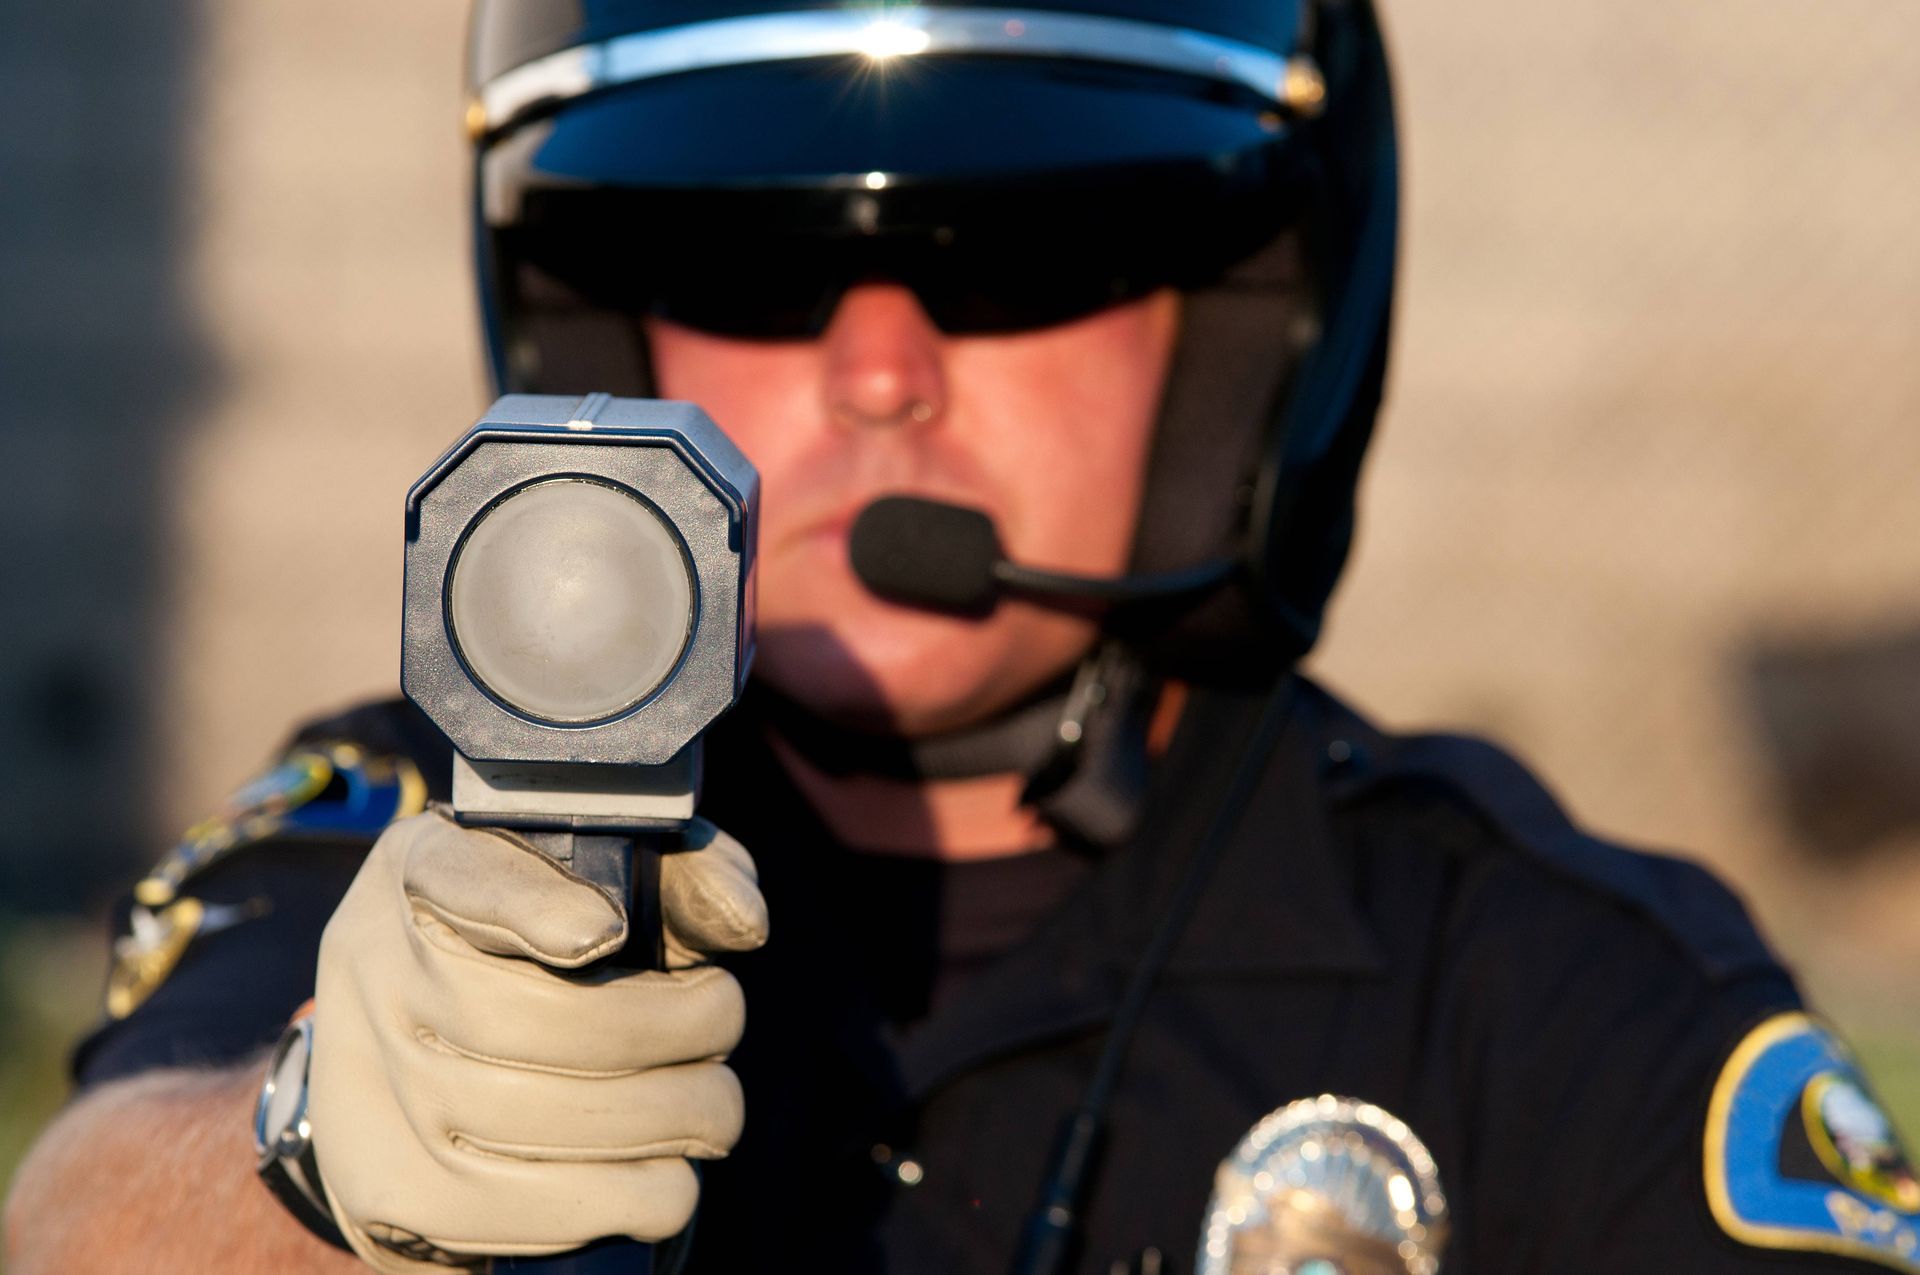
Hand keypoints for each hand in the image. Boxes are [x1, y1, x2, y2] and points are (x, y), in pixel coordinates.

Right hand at [307, 809, 766, 1271]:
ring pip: (524, 1120)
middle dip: (661, 1027)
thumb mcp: (607, 882)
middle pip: (521, 1015)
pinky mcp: (387, 1188)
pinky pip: (517, 1210)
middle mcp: (376, 967)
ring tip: (715, 1109)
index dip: (532, 907)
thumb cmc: (548, 954)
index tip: (605, 931)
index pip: (462, 876)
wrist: (419, 1068)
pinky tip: (666, 1178)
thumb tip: (745, 922)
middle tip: (723, 1021)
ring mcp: (366, 1084)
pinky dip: (620, 1199)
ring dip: (661, 1120)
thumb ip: (681, 878)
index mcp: (424, 868)